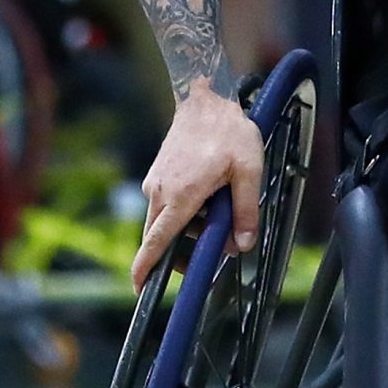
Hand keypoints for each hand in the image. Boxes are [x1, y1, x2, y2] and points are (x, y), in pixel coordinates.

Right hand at [130, 86, 261, 289]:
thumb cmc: (229, 133)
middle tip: (215, 246)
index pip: (157, 240)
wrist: (206, 99)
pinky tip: (210, 195)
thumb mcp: (249, 172)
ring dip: (190, 227)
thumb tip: (243, 245)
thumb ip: (246, 211)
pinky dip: (186, 211)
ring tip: (221, 208)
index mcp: (181, 195)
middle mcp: (160, 191)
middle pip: (162, 237)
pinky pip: (166, 205)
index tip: (138, 288)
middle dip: (182, 251)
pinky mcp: (157, 175)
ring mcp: (155, 182)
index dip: (146, 267)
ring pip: (166, 221)